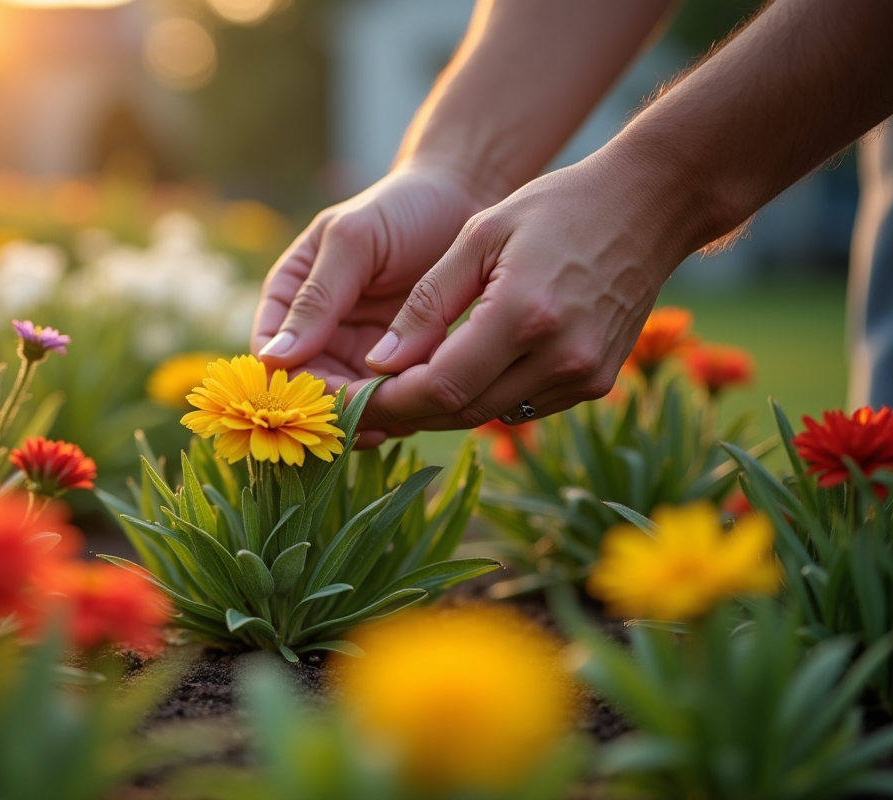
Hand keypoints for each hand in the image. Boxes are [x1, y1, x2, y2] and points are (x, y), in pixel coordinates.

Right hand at [251, 166, 490, 395]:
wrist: (464, 199)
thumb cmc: (401, 208)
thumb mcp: (353, 242)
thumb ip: (317, 297)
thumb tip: (274, 360)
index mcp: (289, 295)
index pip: (271, 355)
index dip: (288, 384)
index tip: (320, 401)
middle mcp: (315, 329)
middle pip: (308, 388)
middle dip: (334, 407)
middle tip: (369, 420)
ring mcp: (354, 349)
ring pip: (346, 401)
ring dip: (367, 416)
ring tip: (398, 419)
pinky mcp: (395, 362)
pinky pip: (385, 399)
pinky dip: (397, 410)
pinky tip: (418, 412)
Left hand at [360, 155, 686, 431]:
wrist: (649, 207)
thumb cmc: (556, 208)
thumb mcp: (479, 236)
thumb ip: (426, 304)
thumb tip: (378, 364)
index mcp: (526, 313)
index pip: (441, 385)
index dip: (389, 398)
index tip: (352, 394)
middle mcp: (562, 357)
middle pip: (462, 411)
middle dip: (406, 408)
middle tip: (364, 397)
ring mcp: (586, 377)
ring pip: (489, 416)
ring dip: (442, 406)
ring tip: (401, 385)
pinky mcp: (597, 384)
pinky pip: (521, 407)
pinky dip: (482, 397)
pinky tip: (458, 374)